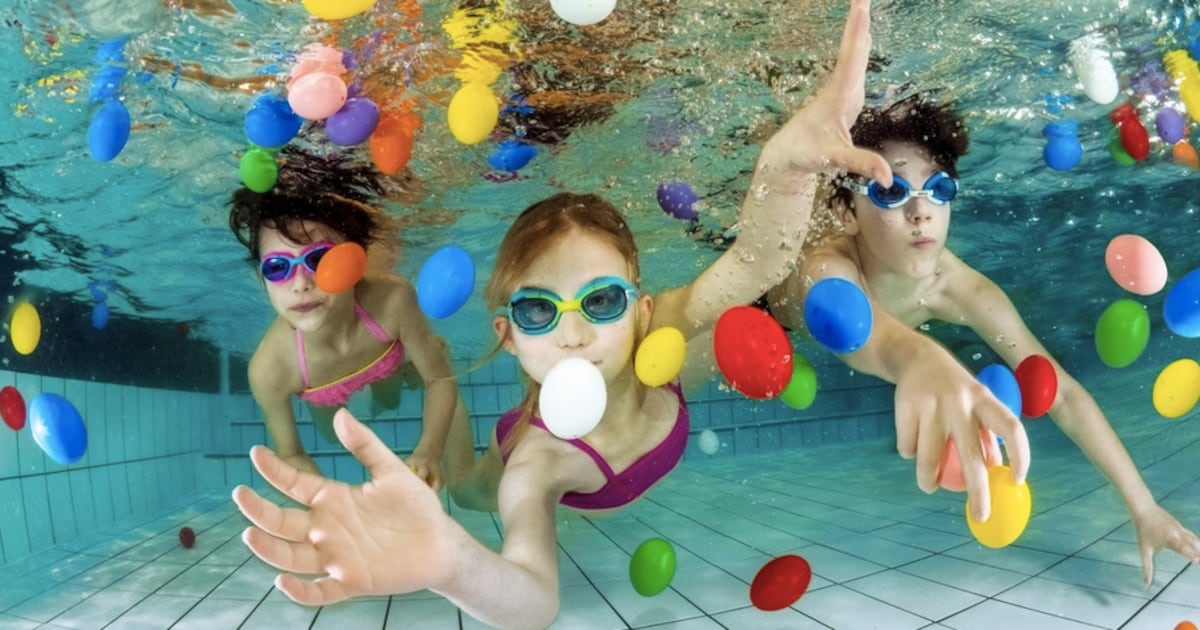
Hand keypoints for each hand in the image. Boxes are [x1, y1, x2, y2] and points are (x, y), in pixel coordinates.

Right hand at [233, 408, 462, 604]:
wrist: (440, 543)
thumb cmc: (415, 507)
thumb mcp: (392, 471)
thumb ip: (366, 446)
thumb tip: (340, 414)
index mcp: (333, 499)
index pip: (295, 485)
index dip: (276, 471)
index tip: (257, 452)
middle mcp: (326, 529)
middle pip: (283, 522)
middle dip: (259, 510)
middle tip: (241, 494)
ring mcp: (335, 557)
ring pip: (292, 557)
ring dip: (269, 549)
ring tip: (251, 534)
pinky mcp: (351, 582)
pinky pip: (319, 591)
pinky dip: (300, 590)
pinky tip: (283, 581)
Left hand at [759, 0, 891, 187]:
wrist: (788, 154)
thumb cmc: (807, 153)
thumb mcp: (834, 160)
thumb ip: (861, 164)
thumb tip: (887, 176)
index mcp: (838, 96)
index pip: (851, 60)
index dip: (857, 34)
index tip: (861, 8)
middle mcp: (840, 87)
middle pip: (853, 49)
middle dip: (858, 22)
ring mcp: (841, 89)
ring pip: (853, 53)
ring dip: (859, 29)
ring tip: (863, 5)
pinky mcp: (844, 94)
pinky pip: (854, 63)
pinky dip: (860, 44)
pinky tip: (864, 34)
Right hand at [893, 348, 1029, 521]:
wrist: (917, 358)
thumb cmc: (956, 390)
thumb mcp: (978, 403)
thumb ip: (986, 434)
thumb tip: (997, 475)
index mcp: (985, 400)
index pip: (1011, 429)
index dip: (1020, 456)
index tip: (1016, 481)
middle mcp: (961, 402)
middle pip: (972, 455)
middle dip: (978, 492)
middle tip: (981, 515)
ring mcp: (932, 404)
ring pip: (929, 457)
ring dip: (928, 479)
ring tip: (929, 486)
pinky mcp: (907, 406)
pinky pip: (908, 446)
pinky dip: (910, 453)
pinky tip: (912, 446)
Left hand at [1133, 504, 1199, 586]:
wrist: (1144, 509)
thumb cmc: (1143, 531)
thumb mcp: (1144, 550)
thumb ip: (1147, 568)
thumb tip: (1145, 586)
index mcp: (1169, 539)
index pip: (1183, 548)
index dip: (1191, 554)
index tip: (1196, 561)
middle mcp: (1178, 534)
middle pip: (1193, 544)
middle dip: (1199, 553)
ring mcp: (1180, 529)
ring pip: (1194, 540)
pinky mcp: (1181, 526)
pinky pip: (1191, 536)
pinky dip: (1196, 543)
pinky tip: (1199, 549)